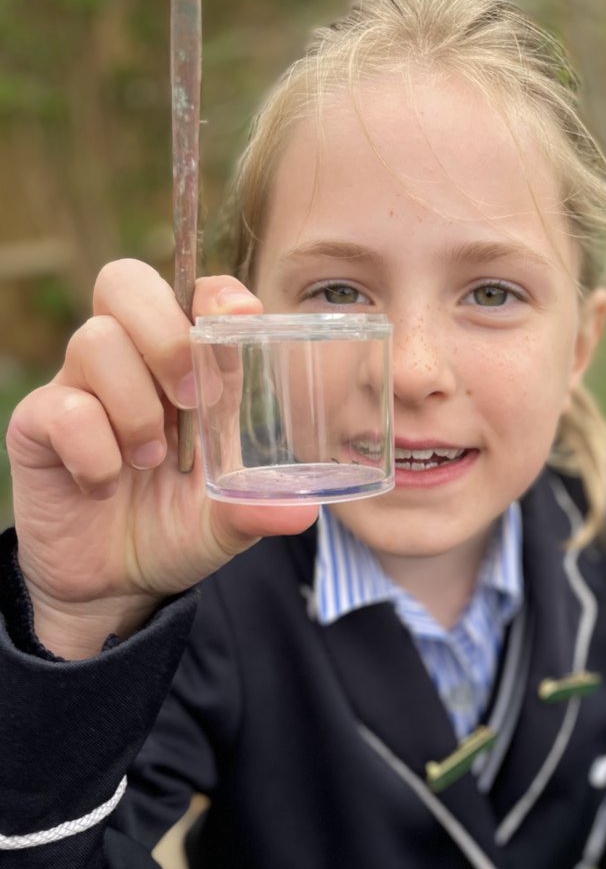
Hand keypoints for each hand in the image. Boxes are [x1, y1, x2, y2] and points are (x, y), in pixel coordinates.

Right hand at [6, 260, 318, 657]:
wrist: (113, 586)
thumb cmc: (173, 533)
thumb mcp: (225, 524)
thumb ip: (258, 510)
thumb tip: (303, 511)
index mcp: (188, 372)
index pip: (194, 296)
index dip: (214, 292)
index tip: (241, 314)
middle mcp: (131, 366)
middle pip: (125, 282)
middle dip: (166, 334)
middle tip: (191, 399)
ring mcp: (81, 389)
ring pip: (96, 340)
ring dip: (135, 407)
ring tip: (150, 462)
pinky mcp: (39, 424)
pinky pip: (63, 407)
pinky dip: (96, 452)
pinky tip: (105, 486)